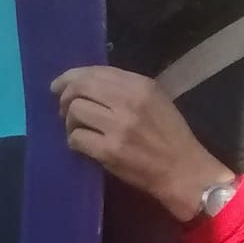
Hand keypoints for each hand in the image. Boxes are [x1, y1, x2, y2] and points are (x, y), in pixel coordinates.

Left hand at [54, 66, 233, 221]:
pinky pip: (76, 138)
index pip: (96, 72)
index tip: (59, 86)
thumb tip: (85, 83)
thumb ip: (124, 88)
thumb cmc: (169, 135)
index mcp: (141, 85)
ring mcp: (118, 126)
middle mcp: (129, 101)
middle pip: (80, 88)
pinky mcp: (109, 150)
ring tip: (77, 130)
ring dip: (69, 122)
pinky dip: (74, 142)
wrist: (183, 170)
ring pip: (75, 111)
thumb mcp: (155, 100)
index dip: (71, 77)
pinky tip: (83, 146)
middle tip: (62, 110)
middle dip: (64, 97)